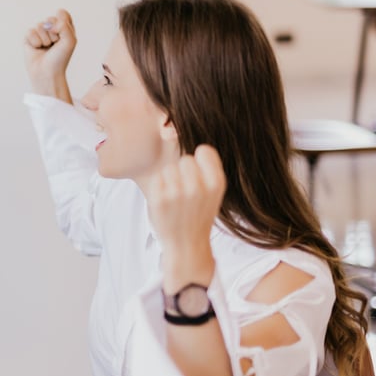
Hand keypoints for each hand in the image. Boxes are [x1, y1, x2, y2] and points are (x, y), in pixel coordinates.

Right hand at [24, 9, 75, 99]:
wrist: (47, 73)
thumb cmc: (60, 59)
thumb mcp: (70, 40)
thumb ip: (64, 25)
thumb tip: (47, 24)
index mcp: (63, 28)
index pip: (62, 14)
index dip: (63, 24)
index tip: (63, 37)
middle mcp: (51, 29)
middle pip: (51, 19)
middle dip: (53, 33)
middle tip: (54, 45)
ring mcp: (39, 33)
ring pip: (40, 25)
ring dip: (44, 39)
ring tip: (45, 48)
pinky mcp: (28, 38)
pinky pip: (30, 31)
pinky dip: (35, 41)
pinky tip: (36, 49)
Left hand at [147, 145, 225, 290]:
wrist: (187, 245)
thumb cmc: (199, 214)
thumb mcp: (212, 191)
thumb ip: (204, 166)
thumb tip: (169, 130)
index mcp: (217, 183)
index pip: (203, 150)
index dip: (199, 162)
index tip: (199, 177)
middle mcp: (198, 187)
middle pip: (185, 160)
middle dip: (184, 173)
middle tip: (186, 194)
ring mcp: (177, 193)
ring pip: (169, 168)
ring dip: (171, 180)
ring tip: (176, 199)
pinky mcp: (158, 199)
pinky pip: (158, 178)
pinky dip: (160, 187)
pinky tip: (166, 202)